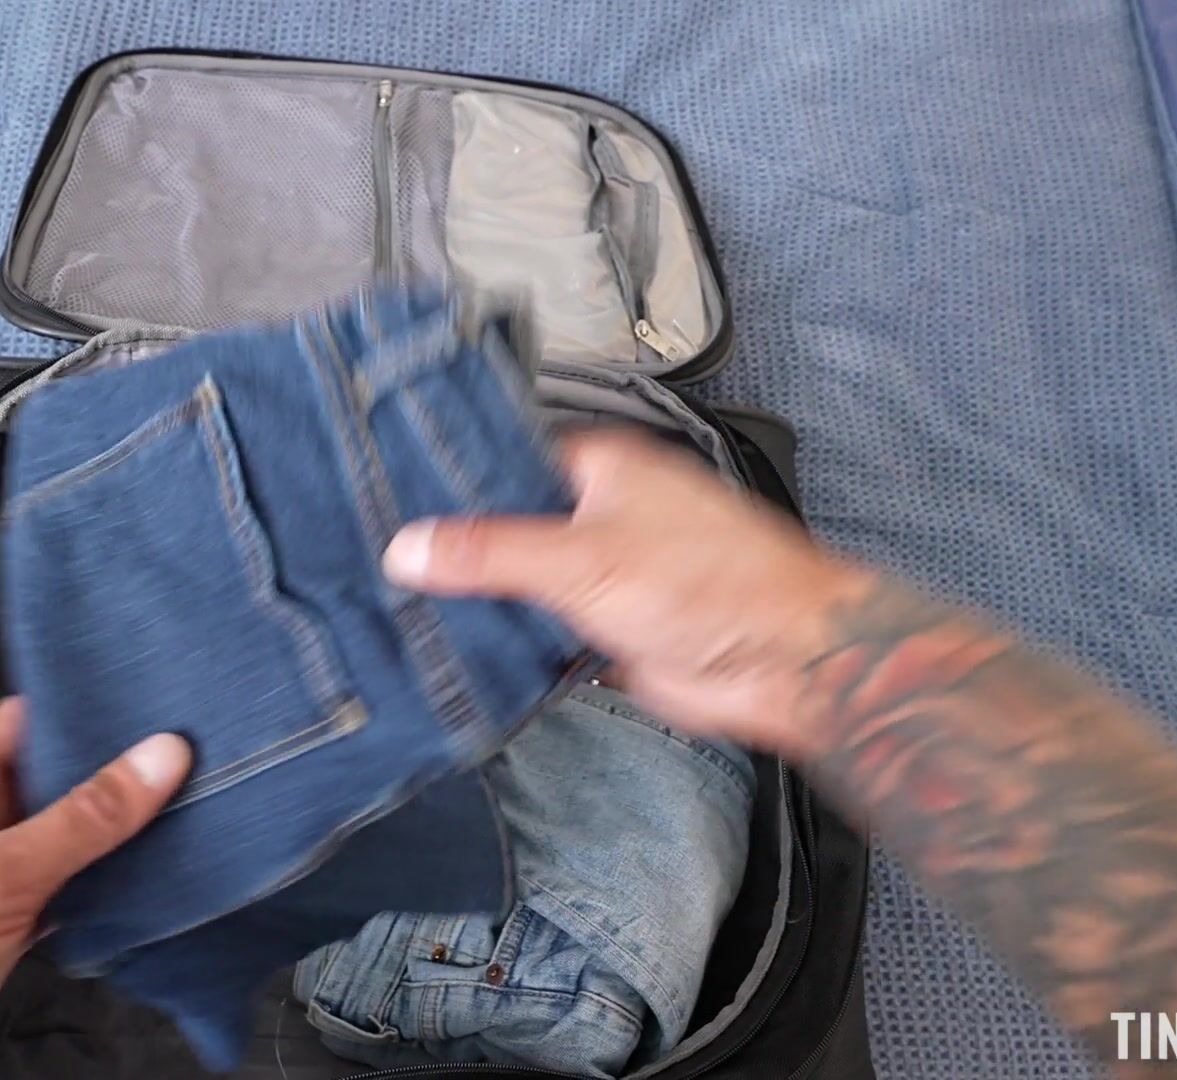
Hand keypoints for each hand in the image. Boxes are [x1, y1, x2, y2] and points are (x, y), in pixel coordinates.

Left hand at [0, 698, 190, 1079]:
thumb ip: (78, 821)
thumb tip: (152, 761)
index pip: (20, 724)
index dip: (77, 708)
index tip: (141, 704)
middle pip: (47, 784)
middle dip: (106, 774)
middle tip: (177, 760)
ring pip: (58, 844)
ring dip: (106, 836)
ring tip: (174, 815)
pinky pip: (57, 897)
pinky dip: (95, 891)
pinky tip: (134, 888)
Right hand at [382, 428, 873, 755]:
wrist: (785, 661)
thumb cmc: (724, 585)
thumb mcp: (582, 560)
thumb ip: (492, 553)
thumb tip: (414, 545)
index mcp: (602, 468)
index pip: (506, 461)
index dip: (453, 483)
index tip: (392, 503)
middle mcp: (604, 514)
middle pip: (513, 528)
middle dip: (465, 551)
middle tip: (395, 565)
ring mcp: (609, 574)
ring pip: (529, 585)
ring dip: (492, 604)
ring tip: (416, 611)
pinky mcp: (613, 629)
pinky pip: (550, 635)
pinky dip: (520, 647)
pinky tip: (474, 657)